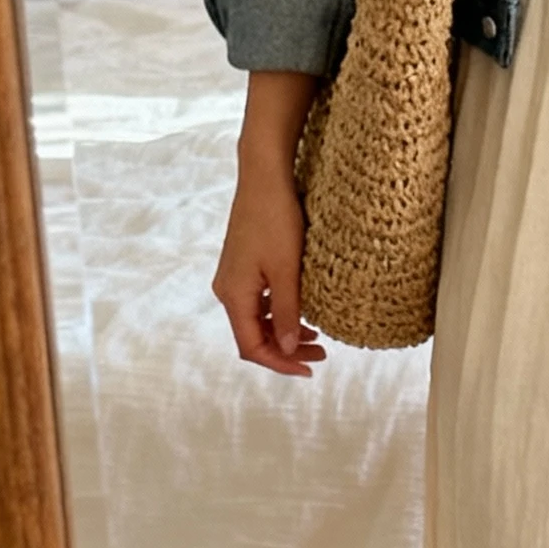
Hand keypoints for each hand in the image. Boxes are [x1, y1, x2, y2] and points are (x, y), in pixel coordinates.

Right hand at [212, 69, 326, 376]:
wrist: (264, 178)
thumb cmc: (275, 220)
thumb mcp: (287, 271)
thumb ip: (287, 312)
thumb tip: (287, 349)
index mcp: (234, 295)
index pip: (252, 346)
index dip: (280, 363)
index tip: (309, 369)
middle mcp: (228, 290)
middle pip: (253, 336)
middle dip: (285, 350)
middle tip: (320, 354)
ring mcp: (234, 277)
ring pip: (257, 319)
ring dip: (283, 333)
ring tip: (315, 337)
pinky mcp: (242, 266)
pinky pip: (258, 301)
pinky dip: (278, 314)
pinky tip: (301, 313)